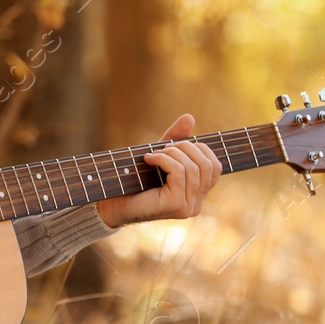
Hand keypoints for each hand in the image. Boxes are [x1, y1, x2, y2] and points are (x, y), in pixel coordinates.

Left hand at [97, 114, 221, 227]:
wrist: (109, 202)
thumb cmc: (133, 179)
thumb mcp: (158, 156)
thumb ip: (175, 139)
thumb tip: (190, 117)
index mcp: (197, 194)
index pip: (215, 167)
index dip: (200, 149)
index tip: (174, 145)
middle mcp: (197, 204)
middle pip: (208, 165)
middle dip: (186, 148)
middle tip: (163, 147)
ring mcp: (188, 206)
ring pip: (194, 168)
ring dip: (172, 153)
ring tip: (154, 153)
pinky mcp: (176, 205)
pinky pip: (180, 172)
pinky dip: (164, 159)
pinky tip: (148, 159)